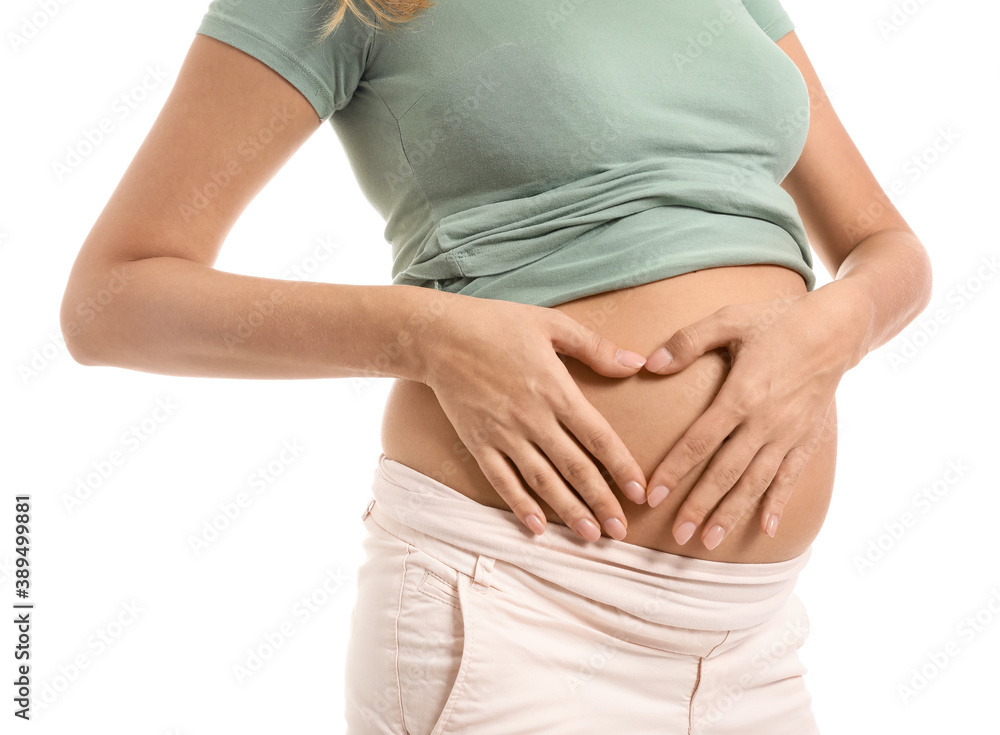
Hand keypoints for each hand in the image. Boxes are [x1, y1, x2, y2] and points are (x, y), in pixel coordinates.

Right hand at [420, 294, 650, 541]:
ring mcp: (503, 434)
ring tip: (590, 536)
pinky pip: (502, 480)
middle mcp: (532, 418)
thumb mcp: (552, 324)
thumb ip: (595, 347)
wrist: (439, 336)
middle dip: (601, 501)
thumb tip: (638, 363)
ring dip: (568, 511)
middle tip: (621, 531)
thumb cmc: (497, 324)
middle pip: (574, 467)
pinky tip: (537, 527)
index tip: (640, 492)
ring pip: (542, 481)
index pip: (597, 436)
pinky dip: (520, 505)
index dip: (621, 467)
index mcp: (555, 389)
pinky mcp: (478, 442)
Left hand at [640, 286, 866, 548]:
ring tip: (709, 540)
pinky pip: (791, 477)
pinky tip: (766, 530)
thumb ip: (687, 341)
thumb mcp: (730, 319)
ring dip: (732, 513)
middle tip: (678, 534)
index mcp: (742, 394)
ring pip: (756, 482)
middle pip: (726, 472)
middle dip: (700, 505)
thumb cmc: (777, 321)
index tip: (652, 494)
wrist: (838, 328)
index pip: (699, 441)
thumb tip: (649, 363)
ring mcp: (789, 434)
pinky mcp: (808, 438)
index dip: (674, 470)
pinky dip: (778, 504)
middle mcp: (766, 422)